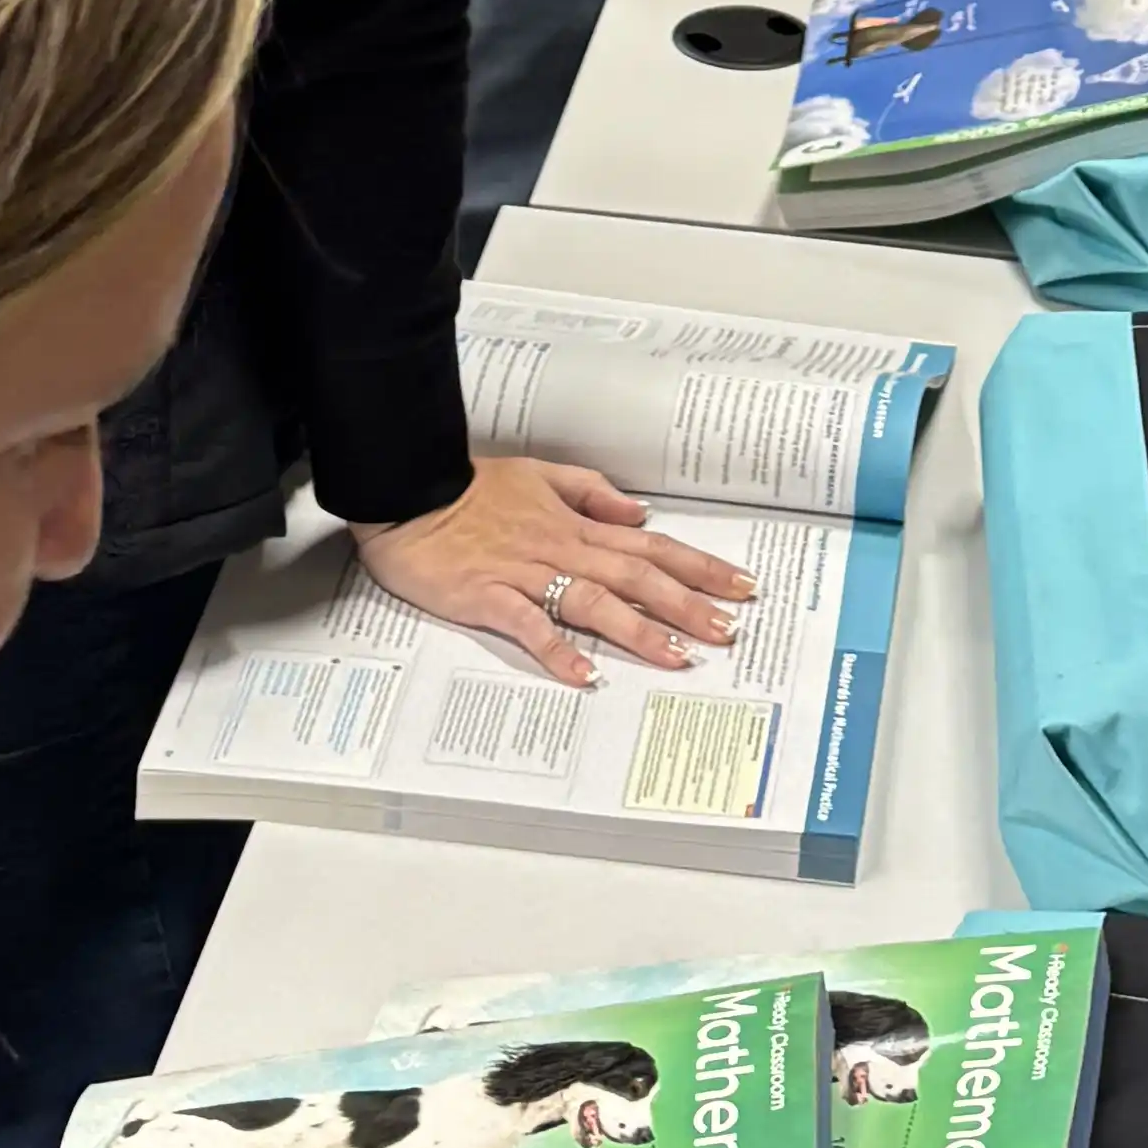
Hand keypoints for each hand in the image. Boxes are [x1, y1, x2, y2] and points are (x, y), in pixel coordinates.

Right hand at [350, 452, 758, 684]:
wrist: (407, 489)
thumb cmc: (469, 487)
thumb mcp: (538, 474)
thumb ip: (590, 492)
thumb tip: (639, 513)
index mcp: (575, 525)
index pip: (650, 547)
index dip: (698, 567)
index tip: (740, 586)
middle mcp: (560, 548)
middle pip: (635, 577)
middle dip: (686, 604)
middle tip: (729, 631)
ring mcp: (524, 573)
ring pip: (593, 601)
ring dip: (638, 629)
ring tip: (677, 657)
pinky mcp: (487, 595)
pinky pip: (528, 624)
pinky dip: (557, 647)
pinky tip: (584, 672)